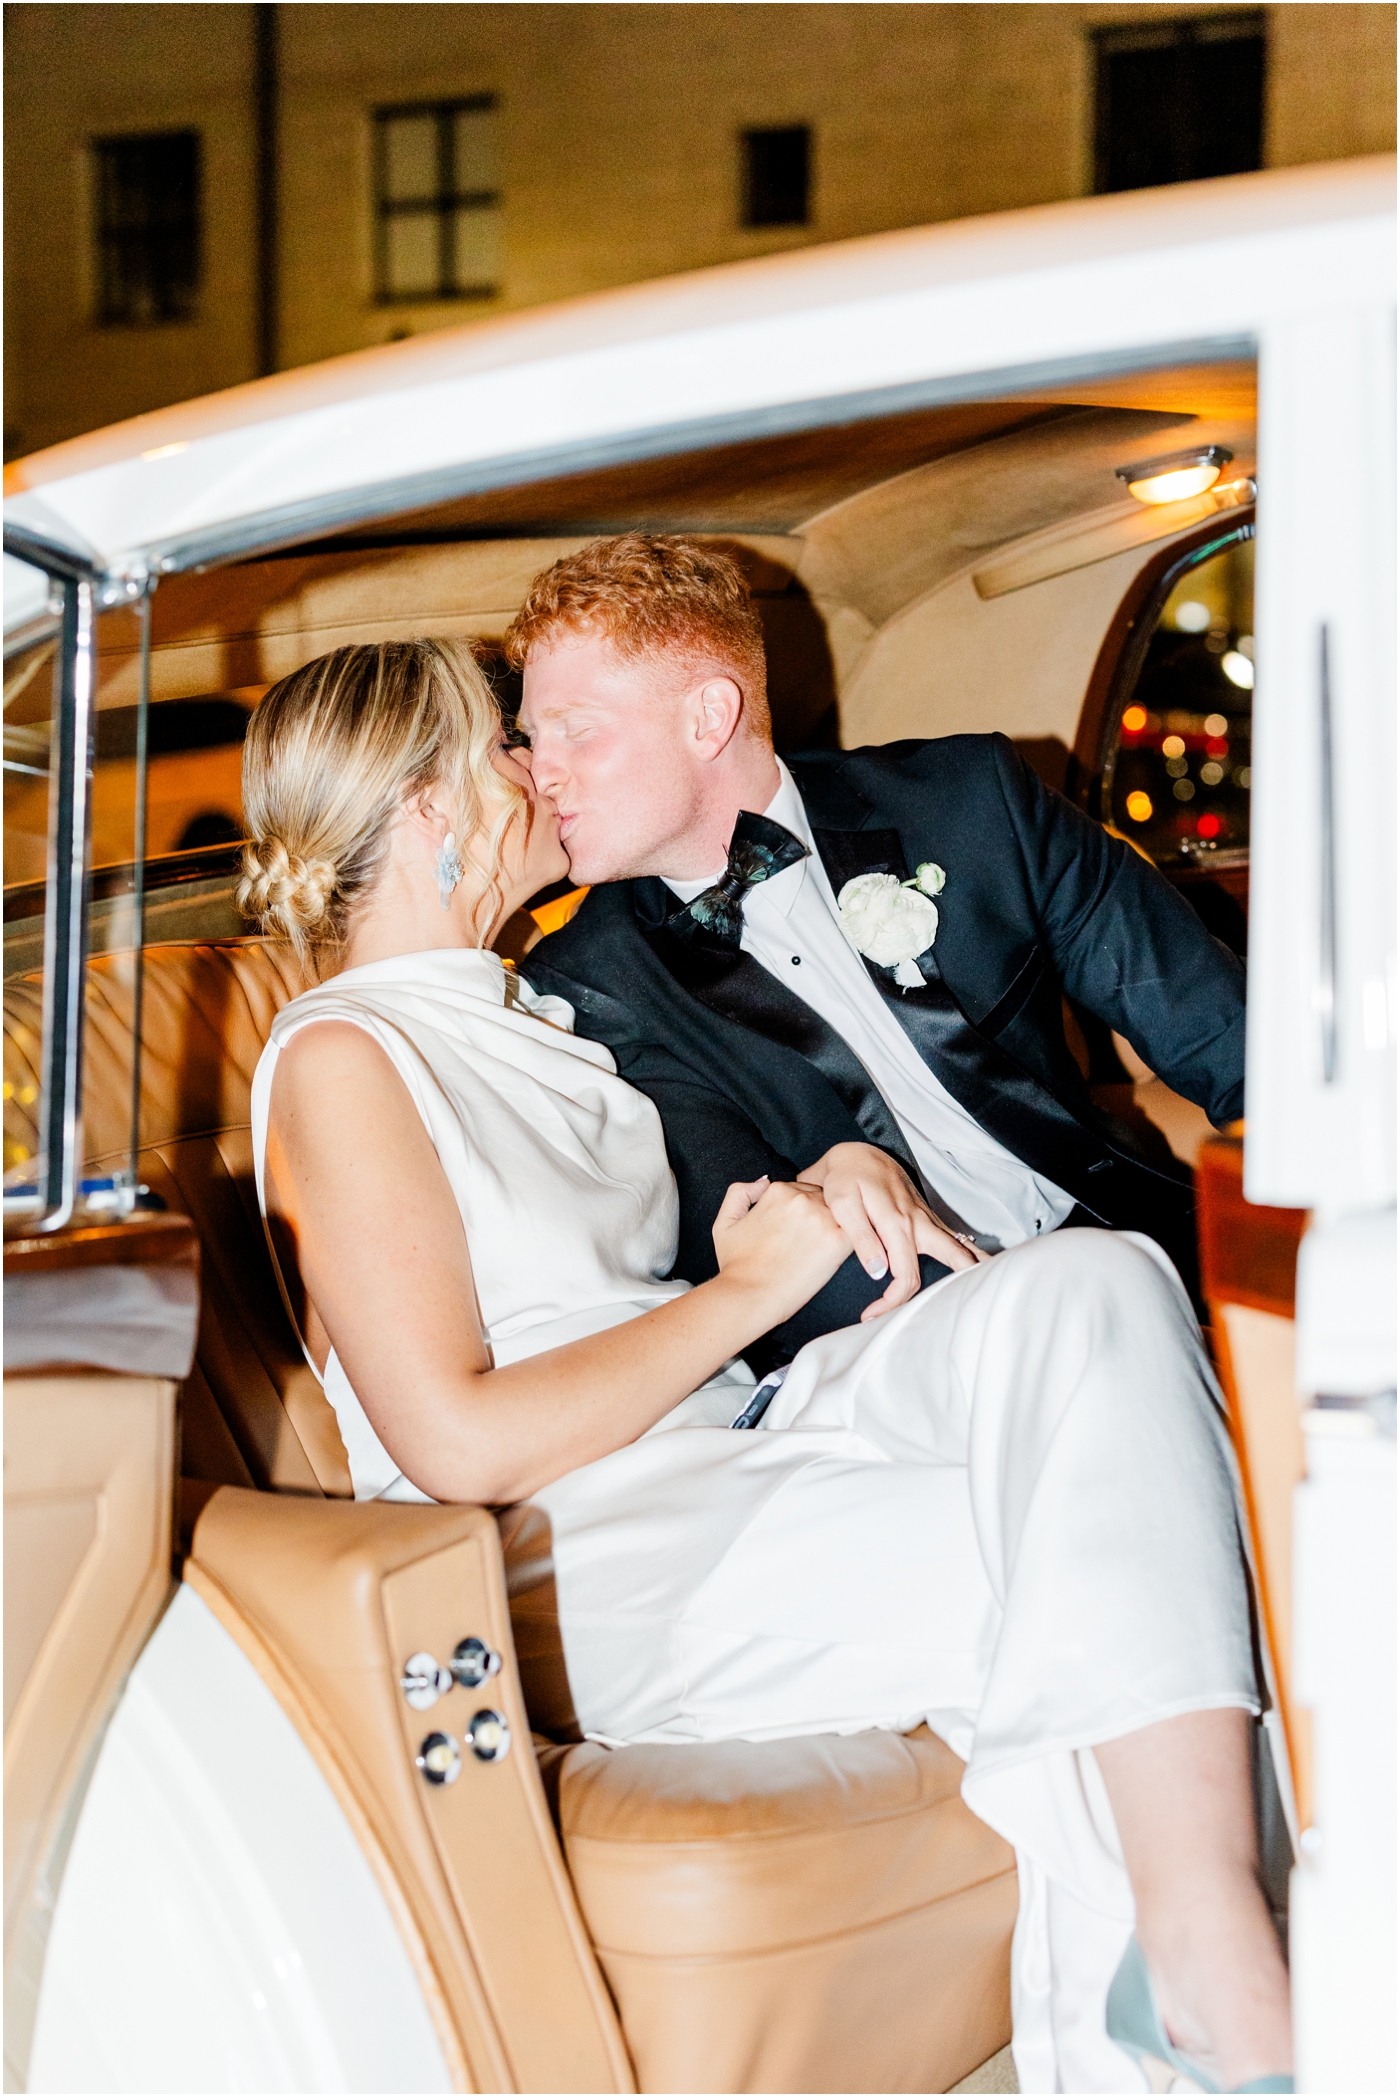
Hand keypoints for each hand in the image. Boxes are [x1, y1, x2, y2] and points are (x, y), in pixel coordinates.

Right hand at [711, 1176, 853, 1325]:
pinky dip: (850, 1241)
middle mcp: (801, 1198)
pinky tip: (835, 1256)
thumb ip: (739, 1192)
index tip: (797, 1230)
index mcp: (777, 1190)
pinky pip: (855, 1231)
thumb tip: (763, 1180)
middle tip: (811, 1241)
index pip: (801, 1189)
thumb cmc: (736, 1265)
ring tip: (822, 1250)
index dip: (801, 1210)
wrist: (750, 1295)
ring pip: (840, 1212)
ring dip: (835, 1227)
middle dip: (819, 1215)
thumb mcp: (724, 1222)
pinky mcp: (838, 1239)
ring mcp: (821, 1217)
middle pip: (822, 1198)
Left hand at [797, 1143, 988, 1320]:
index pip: (905, 1276)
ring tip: (995, 1296)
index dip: (891, 1302)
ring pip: (964, 1248)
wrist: (859, 1154)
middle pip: (955, 1260)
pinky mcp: (930, 1219)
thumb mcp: (843, 1203)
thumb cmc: (845, 1179)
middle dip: (960, 1290)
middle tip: (949, 1319)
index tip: (871, 1316)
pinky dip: (972, 1258)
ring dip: (980, 1270)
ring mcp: (929, 1220)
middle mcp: (920, 1223)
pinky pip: (958, 1241)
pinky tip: (984, 1271)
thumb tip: (879, 1272)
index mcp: (897, 1222)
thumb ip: (862, 1237)